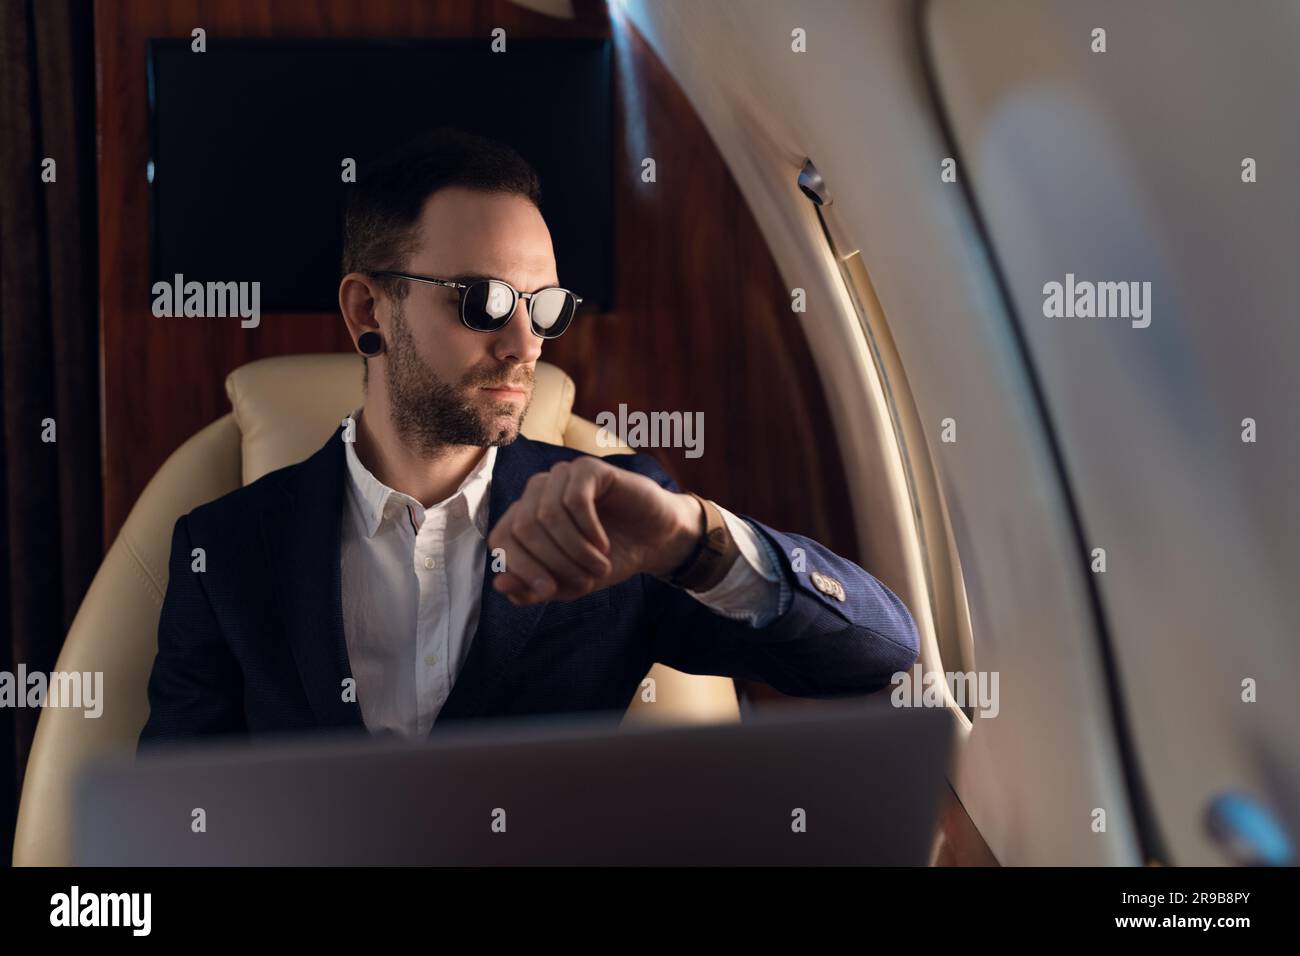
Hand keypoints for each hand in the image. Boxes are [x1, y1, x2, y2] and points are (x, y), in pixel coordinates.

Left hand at [487, 456, 702, 603]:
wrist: (654, 542)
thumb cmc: (607, 560)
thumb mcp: (567, 584)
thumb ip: (531, 588)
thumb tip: (499, 585)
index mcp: (523, 517)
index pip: (500, 539)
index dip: (520, 568)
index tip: (549, 591)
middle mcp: (536, 492)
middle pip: (523, 528)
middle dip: (554, 562)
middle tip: (586, 580)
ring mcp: (560, 476)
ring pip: (548, 515)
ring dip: (575, 550)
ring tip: (600, 565)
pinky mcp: (587, 469)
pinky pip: (574, 499)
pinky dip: (588, 530)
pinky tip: (604, 543)